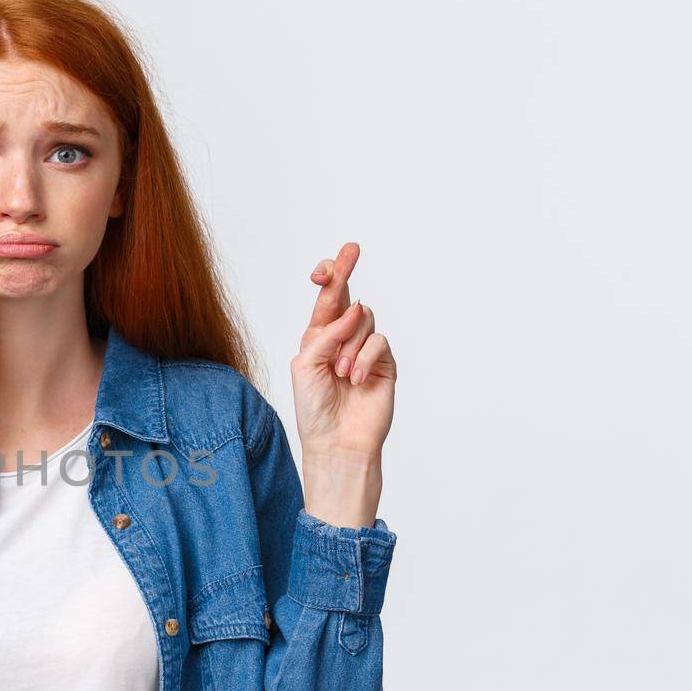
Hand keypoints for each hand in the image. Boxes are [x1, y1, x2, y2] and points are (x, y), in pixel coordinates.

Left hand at [291, 240, 396, 464]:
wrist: (336, 442)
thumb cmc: (314, 409)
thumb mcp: (306, 366)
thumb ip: (325, 334)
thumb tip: (353, 307)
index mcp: (318, 338)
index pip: (326, 299)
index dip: (329, 277)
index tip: (325, 266)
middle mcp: (342, 339)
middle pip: (348, 296)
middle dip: (346, 271)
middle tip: (352, 248)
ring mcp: (365, 350)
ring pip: (364, 321)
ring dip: (349, 345)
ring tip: (341, 374)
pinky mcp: (385, 363)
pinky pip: (379, 342)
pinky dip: (364, 358)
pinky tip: (355, 380)